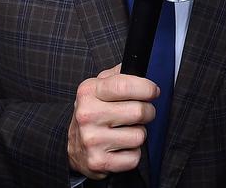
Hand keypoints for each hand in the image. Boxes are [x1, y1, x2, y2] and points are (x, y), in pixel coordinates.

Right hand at [67, 64, 158, 179]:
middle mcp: (87, 115)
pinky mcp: (98, 162)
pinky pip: (134, 158)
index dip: (147, 88)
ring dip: (139, 134)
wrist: (72, 145)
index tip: (153, 92)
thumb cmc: (93, 111)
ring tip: (126, 132)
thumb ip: (118, 74)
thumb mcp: (99, 87)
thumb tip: (138, 63)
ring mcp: (91, 140)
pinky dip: (133, 154)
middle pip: (139, 111)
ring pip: (139, 136)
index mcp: (89, 92)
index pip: (124, 86)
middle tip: (141, 114)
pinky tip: (121, 148)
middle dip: (147, 112)